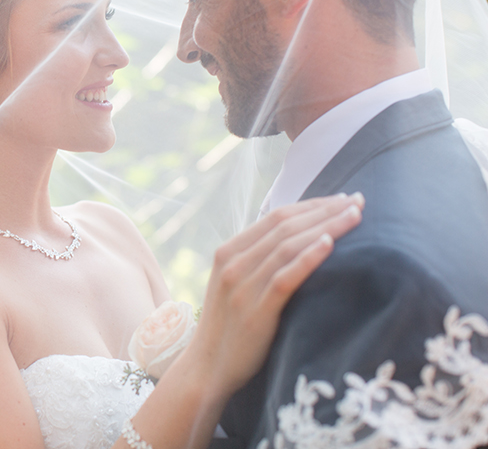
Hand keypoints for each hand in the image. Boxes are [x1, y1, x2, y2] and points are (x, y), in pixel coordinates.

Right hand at [189, 192, 363, 399]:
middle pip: (286, 226)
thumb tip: (296, 242)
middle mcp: (233, 263)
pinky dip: (308, 258)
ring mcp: (242, 286)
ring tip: (356, 217)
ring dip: (326, 227)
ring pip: (289, 246)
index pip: (275, 217)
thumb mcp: (235, 285)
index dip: (311, 205)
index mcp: (228, 252)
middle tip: (359, 200)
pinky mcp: (256, 311)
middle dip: (325, 210)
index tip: (342, 199)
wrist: (207, 368)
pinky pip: (285, 278)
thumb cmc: (229, 328)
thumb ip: (256, 262)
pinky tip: (330, 244)